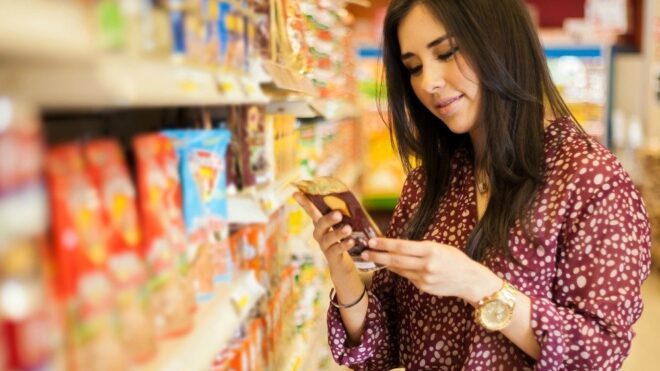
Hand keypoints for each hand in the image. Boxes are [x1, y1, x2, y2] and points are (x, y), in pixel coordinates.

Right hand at [293, 192, 355, 269]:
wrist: (346, 263)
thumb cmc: (346, 237)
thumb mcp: (346, 223)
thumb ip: (345, 213)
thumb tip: (349, 199)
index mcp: (322, 222)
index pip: (312, 210)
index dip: (304, 202)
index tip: (296, 193)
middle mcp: (320, 233)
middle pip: (320, 224)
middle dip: (328, 219)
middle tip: (338, 214)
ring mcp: (324, 245)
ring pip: (328, 238)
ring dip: (338, 233)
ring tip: (348, 229)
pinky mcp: (332, 256)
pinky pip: (336, 250)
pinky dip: (343, 245)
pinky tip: (351, 241)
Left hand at [362, 238, 499, 302]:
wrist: (470, 280)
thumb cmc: (455, 259)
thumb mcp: (439, 247)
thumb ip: (420, 247)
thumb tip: (397, 246)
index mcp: (430, 250)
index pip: (402, 246)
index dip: (384, 244)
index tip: (371, 241)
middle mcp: (426, 265)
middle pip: (396, 260)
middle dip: (377, 256)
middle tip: (364, 252)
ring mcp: (424, 278)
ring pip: (399, 269)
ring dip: (385, 264)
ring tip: (372, 258)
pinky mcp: (423, 287)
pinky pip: (407, 277)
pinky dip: (400, 271)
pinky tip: (393, 266)